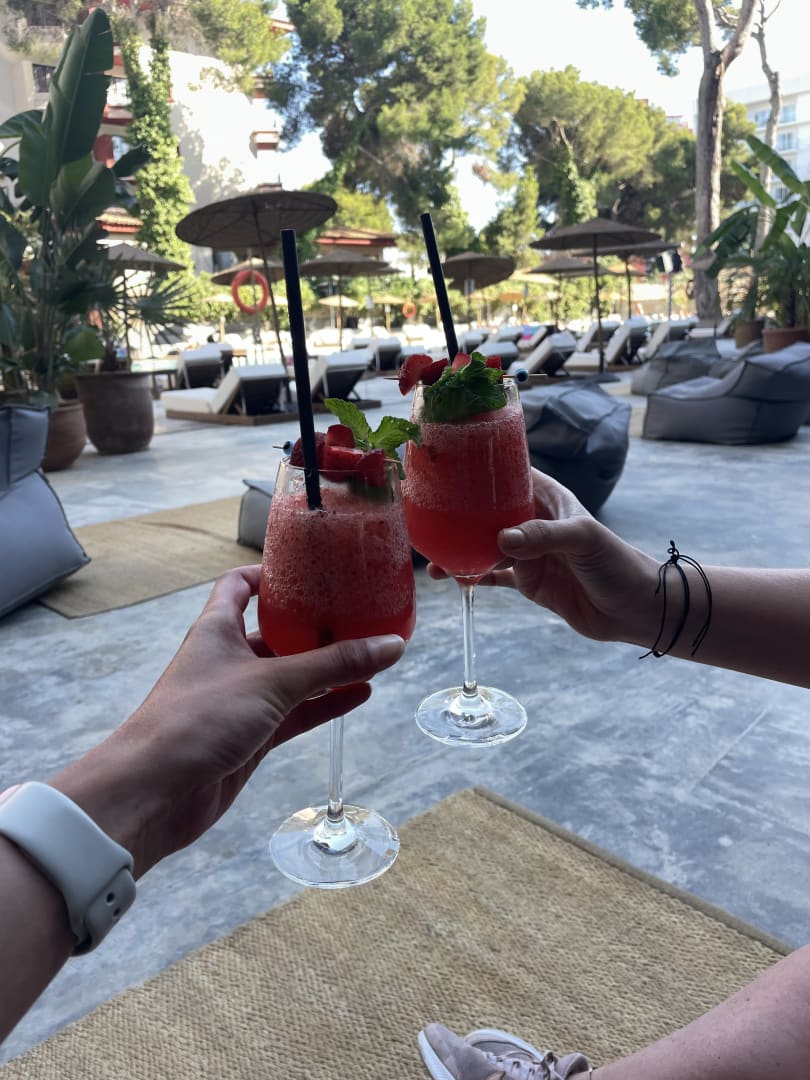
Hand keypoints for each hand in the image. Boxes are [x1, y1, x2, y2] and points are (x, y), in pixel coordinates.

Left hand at [52, 566, 404, 875]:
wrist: (155, 792)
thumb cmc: (201, 717)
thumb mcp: (273, 681)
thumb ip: (334, 665)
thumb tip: (393, 645)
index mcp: (217, 629)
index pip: (239, 585)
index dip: (270, 573)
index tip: (311, 567)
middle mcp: (228, 659)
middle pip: (275, 632)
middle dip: (313, 624)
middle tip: (358, 611)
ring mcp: (240, 700)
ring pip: (291, 676)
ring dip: (326, 667)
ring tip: (372, 651)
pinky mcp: (251, 737)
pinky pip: (295, 713)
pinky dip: (325, 703)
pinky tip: (360, 694)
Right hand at [429, 470, 659, 645]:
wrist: (635, 610)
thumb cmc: (617, 563)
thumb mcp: (583, 539)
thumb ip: (543, 537)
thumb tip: (502, 539)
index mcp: (548, 499)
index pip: (510, 474)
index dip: (481, 467)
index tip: (447, 467)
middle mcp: (534, 522)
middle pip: (488, 513)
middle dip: (459, 516)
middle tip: (426, 519)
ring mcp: (530, 554)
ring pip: (485, 547)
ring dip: (459, 551)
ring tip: (432, 559)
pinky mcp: (529, 583)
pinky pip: (494, 576)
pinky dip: (472, 577)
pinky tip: (452, 579)